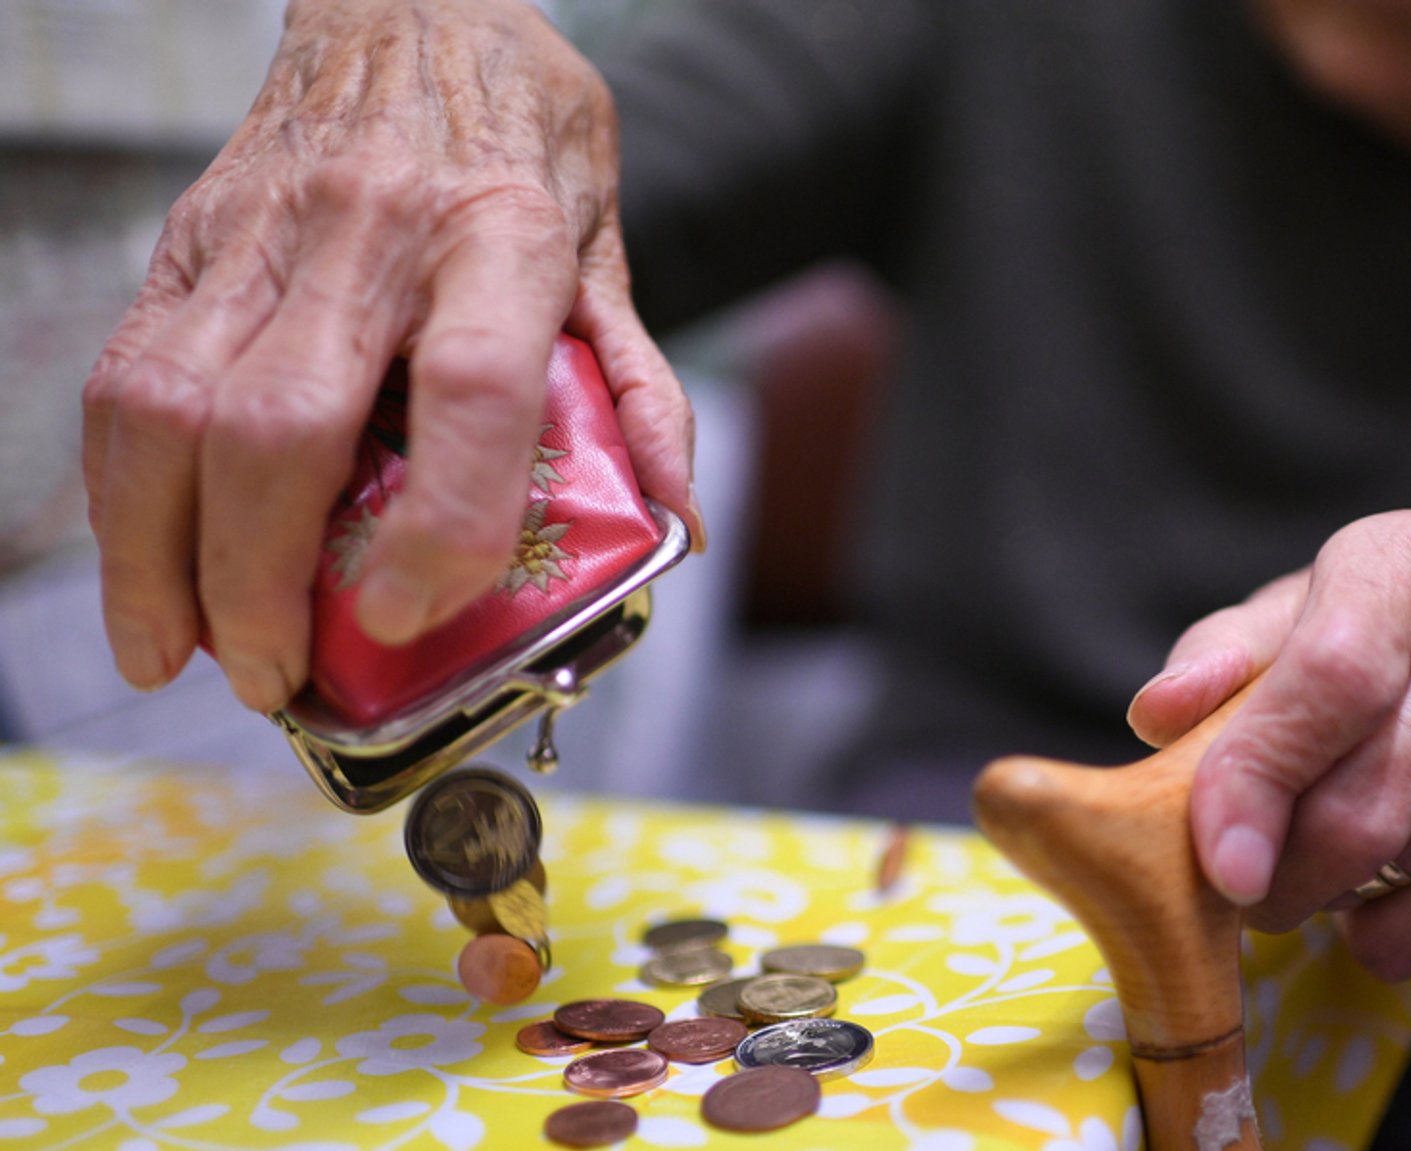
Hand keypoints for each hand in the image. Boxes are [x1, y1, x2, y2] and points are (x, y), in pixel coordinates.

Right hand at [82, 0, 702, 713]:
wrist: (411, 8)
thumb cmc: (518, 135)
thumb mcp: (606, 249)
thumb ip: (637, 386)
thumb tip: (679, 523)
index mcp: (502, 237)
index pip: (472, 390)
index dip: (443, 521)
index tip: (414, 612)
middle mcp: (372, 234)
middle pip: (284, 426)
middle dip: (259, 579)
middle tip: (280, 674)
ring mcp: (264, 234)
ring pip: (171, 409)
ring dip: (160, 555)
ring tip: (182, 650)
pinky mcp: (189, 240)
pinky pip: (127, 375)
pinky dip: (121, 488)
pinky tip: (142, 561)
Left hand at [1126, 510, 1410, 980]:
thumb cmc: (1386, 629)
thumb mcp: (1300, 605)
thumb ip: (1219, 654)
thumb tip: (1157, 715)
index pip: (1334, 682)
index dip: (1262, 774)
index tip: (1214, 856)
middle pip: (1354, 812)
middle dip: (1263, 871)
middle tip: (1223, 867)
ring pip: (1375, 878)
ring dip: (1307, 886)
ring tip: (1308, 830)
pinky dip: (1363, 929)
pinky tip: (1371, 869)